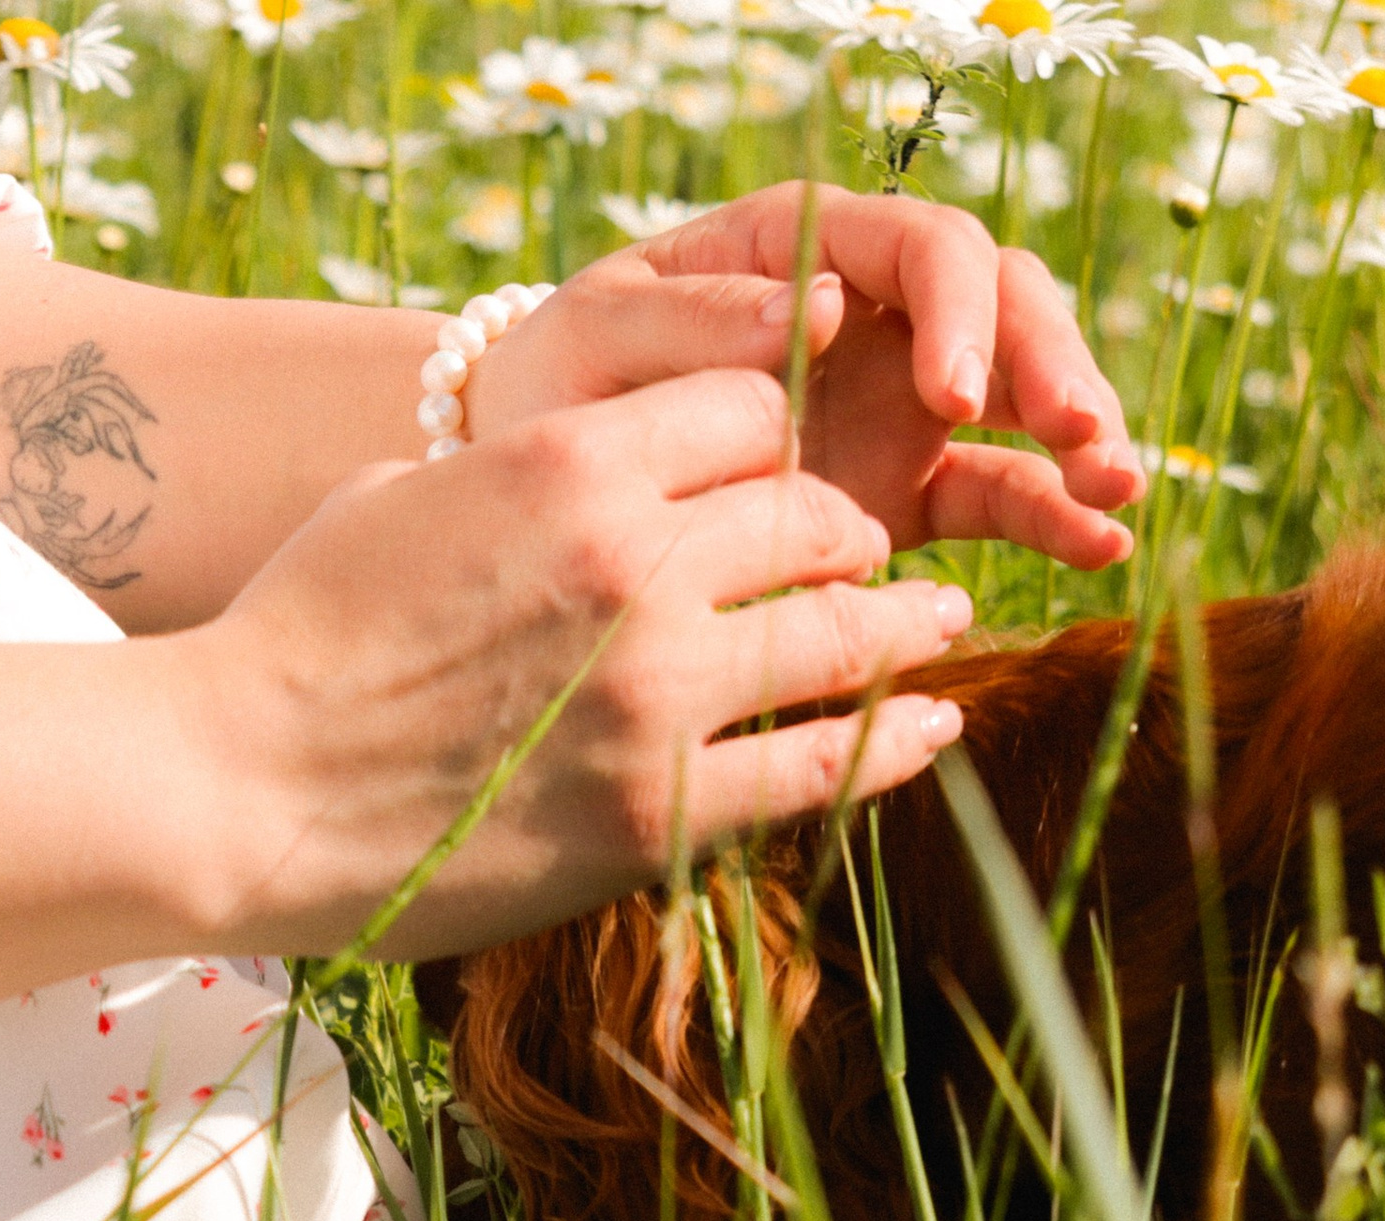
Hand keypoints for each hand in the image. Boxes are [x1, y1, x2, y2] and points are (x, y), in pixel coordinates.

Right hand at [183, 368, 972, 959]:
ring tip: (935, 627)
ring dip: (905, 626)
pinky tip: (935, 727)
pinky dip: (898, 743)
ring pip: (849, 633)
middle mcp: (636, 562)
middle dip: (844, 534)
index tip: (780, 479)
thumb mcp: (398, 501)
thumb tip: (563, 490)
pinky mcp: (655, 809)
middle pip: (816, 514)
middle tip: (862, 561)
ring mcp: (656, 690)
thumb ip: (513, 482)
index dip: (775, 441)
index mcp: (568, 463)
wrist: (235, 789)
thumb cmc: (291, 645)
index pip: (749, 411)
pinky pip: (824, 764)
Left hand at [470, 183, 1142, 571]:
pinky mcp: (897, 491)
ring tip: (1114, 491)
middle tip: (1078, 436)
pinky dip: (1050, 515)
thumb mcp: (591, 341)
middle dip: (1050, 365)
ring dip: (1076, 439)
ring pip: (1017, 399)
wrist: (530, 495)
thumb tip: (823, 316)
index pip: (922, 249)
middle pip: (1001, 310)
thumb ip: (691, 318)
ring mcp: (892, 405)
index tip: (956, 396)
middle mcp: (869, 316)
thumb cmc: (554, 392)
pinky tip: (1100, 548)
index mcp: (801, 252)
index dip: (961, 311)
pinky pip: (994, 492)